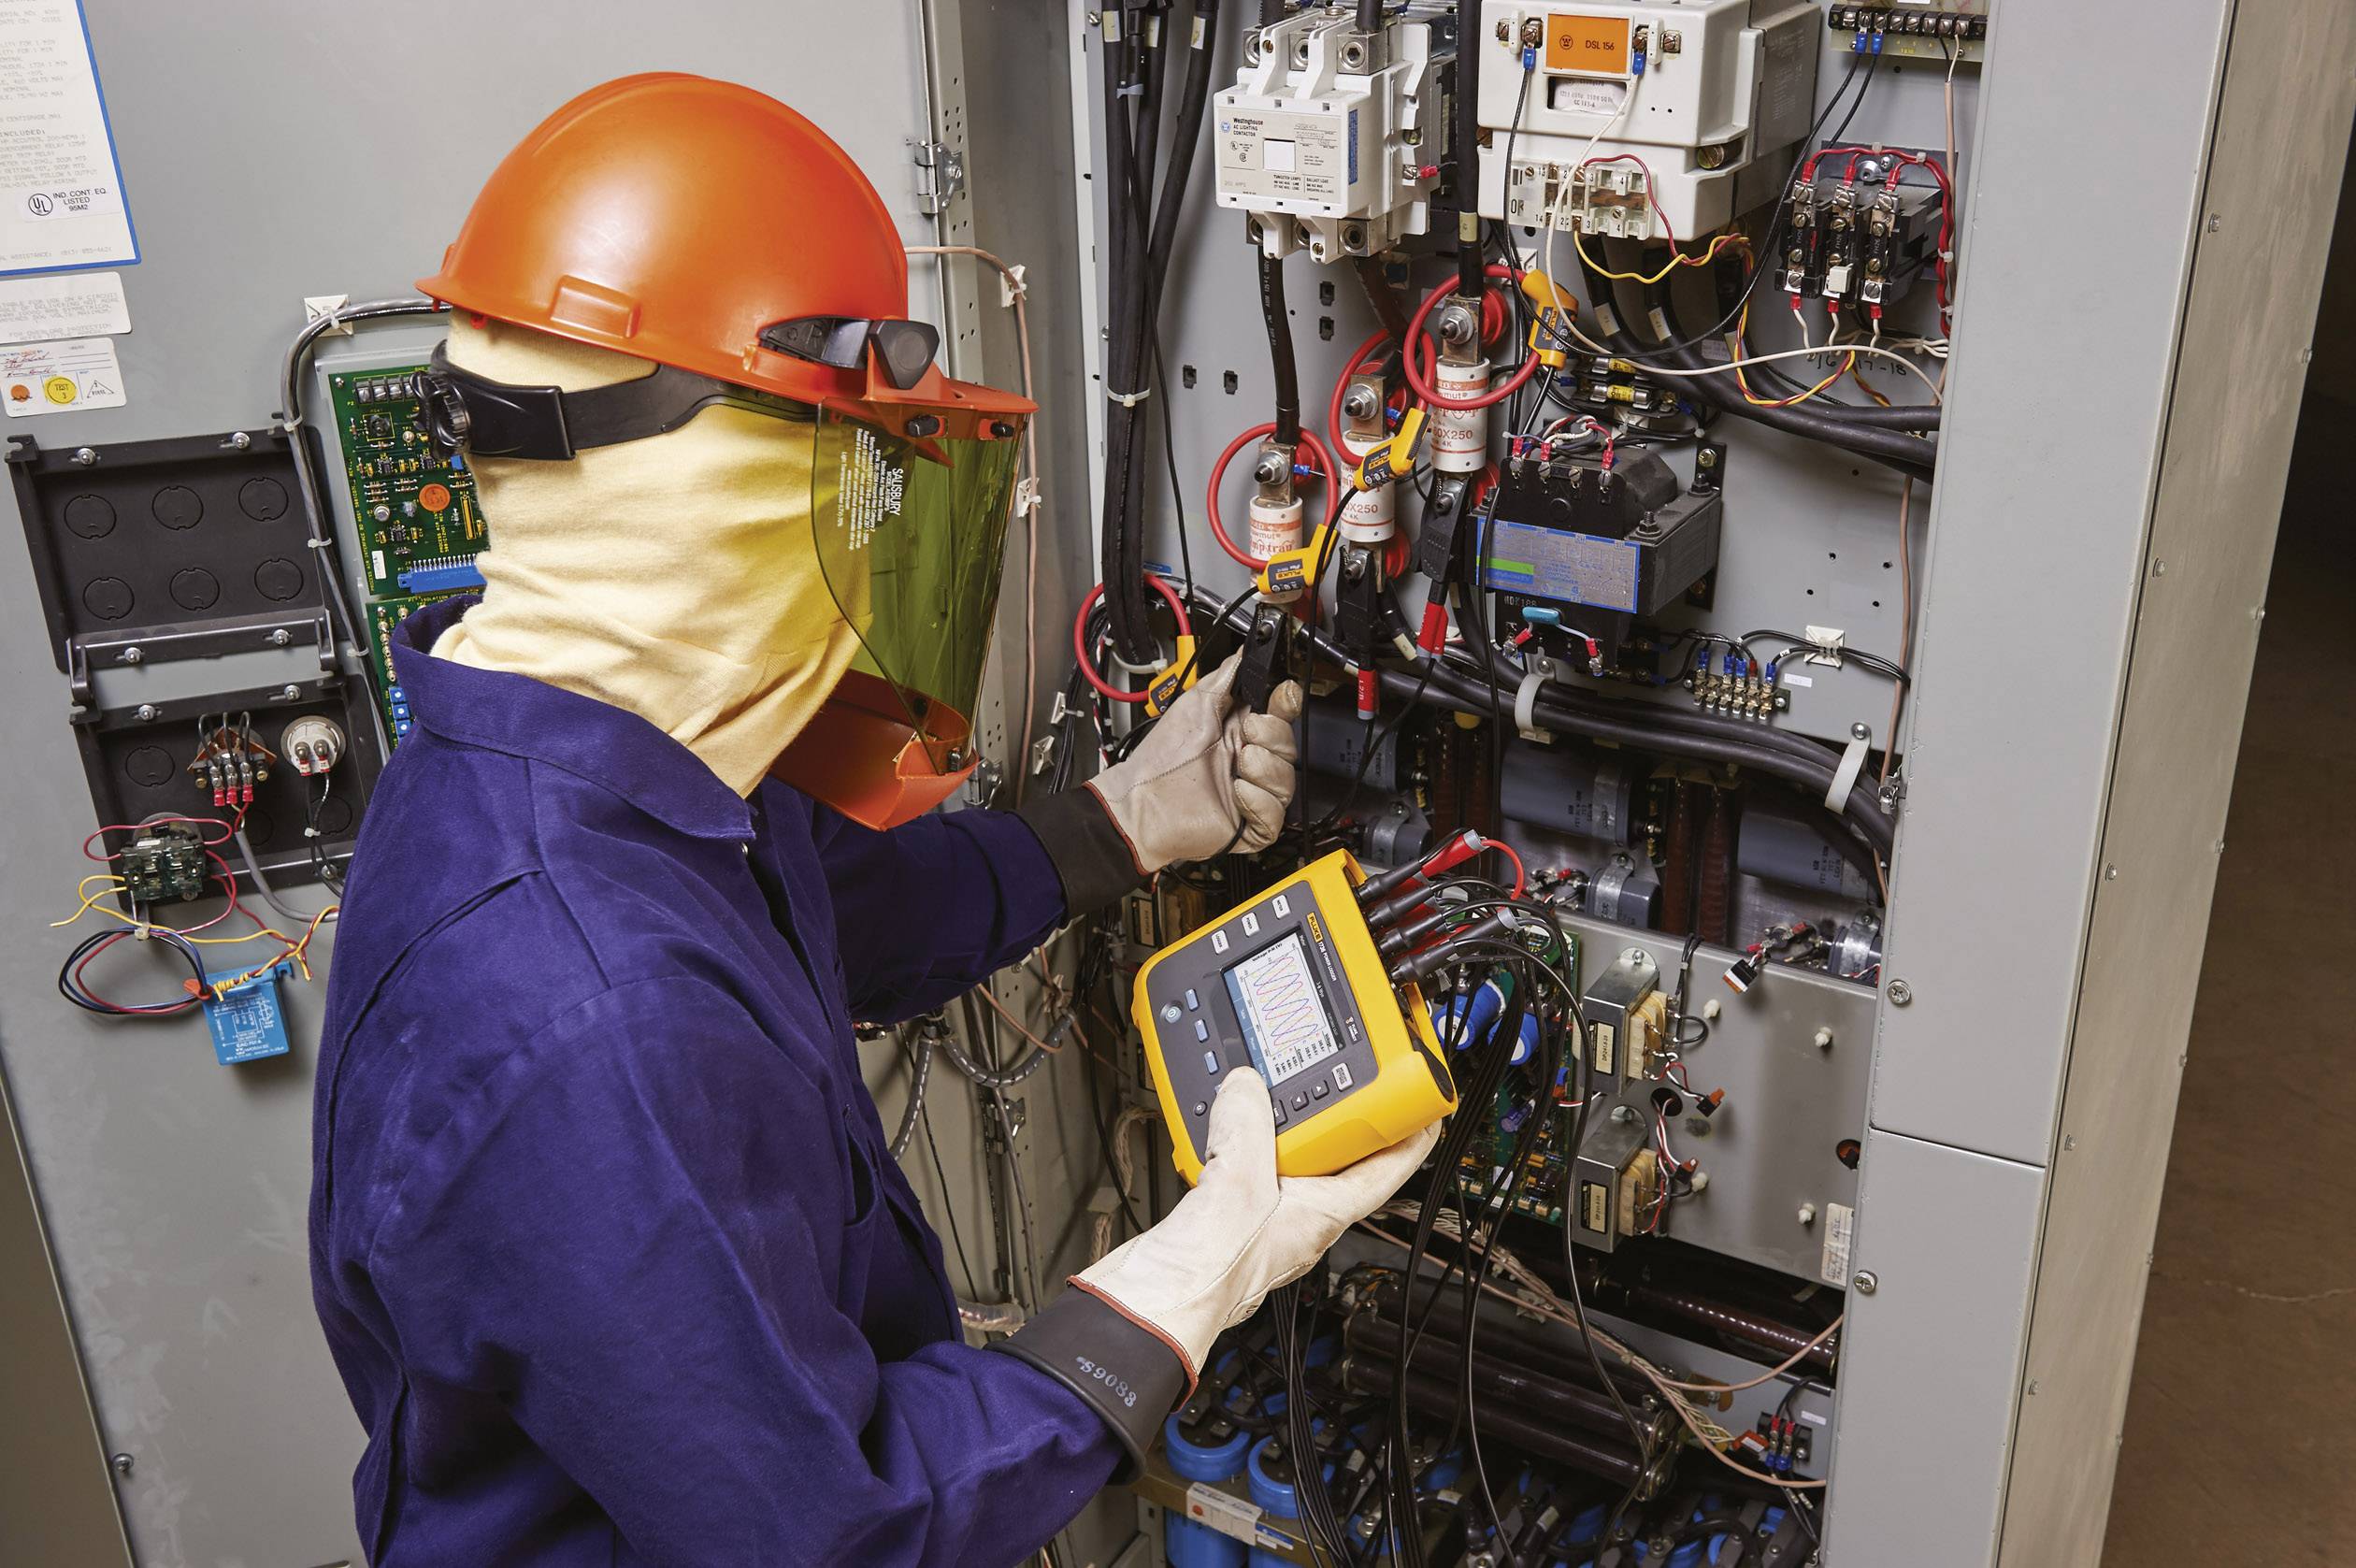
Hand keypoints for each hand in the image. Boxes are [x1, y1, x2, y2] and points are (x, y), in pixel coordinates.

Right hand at [1070, 1069, 1439, 1377]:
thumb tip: (1247, 1088)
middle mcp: (1300, 1217)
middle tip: (1339, 1076)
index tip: (1426, 1106)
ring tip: (1272, 1087)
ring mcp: (1263, 1216)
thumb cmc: (1210, 1274)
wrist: (1152, 1304)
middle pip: (1334, 1155)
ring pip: (1285, 1157)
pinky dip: (1236, 1136)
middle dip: (1336, 1114)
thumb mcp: (1239, 1182)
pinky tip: (1220, 1119)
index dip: (1410, 1136)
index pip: (1387, 1171)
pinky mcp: (1226, 1214)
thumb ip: (1245, 1123)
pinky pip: (1242, 1164)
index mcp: (1324, 1214)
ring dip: (1279, 1122)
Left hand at [1088, 651, 1304, 871]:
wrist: (1140, 800)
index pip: (1280, 717)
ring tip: (1238, 765)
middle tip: (1246, 733)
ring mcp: (1250, 795)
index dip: (1287, 704)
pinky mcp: (1247, 825)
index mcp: (1240, 734)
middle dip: (1272, 736)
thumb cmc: (1160, 758)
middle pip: (1289, 748)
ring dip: (1265, 769)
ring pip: (1287, 781)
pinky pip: (1275, 815)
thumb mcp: (1195, 704)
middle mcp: (1248, 763)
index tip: (1284, 695)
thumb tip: (1244, 654)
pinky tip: (1238, 793)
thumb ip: (1224, 678)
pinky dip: (1259, 801)